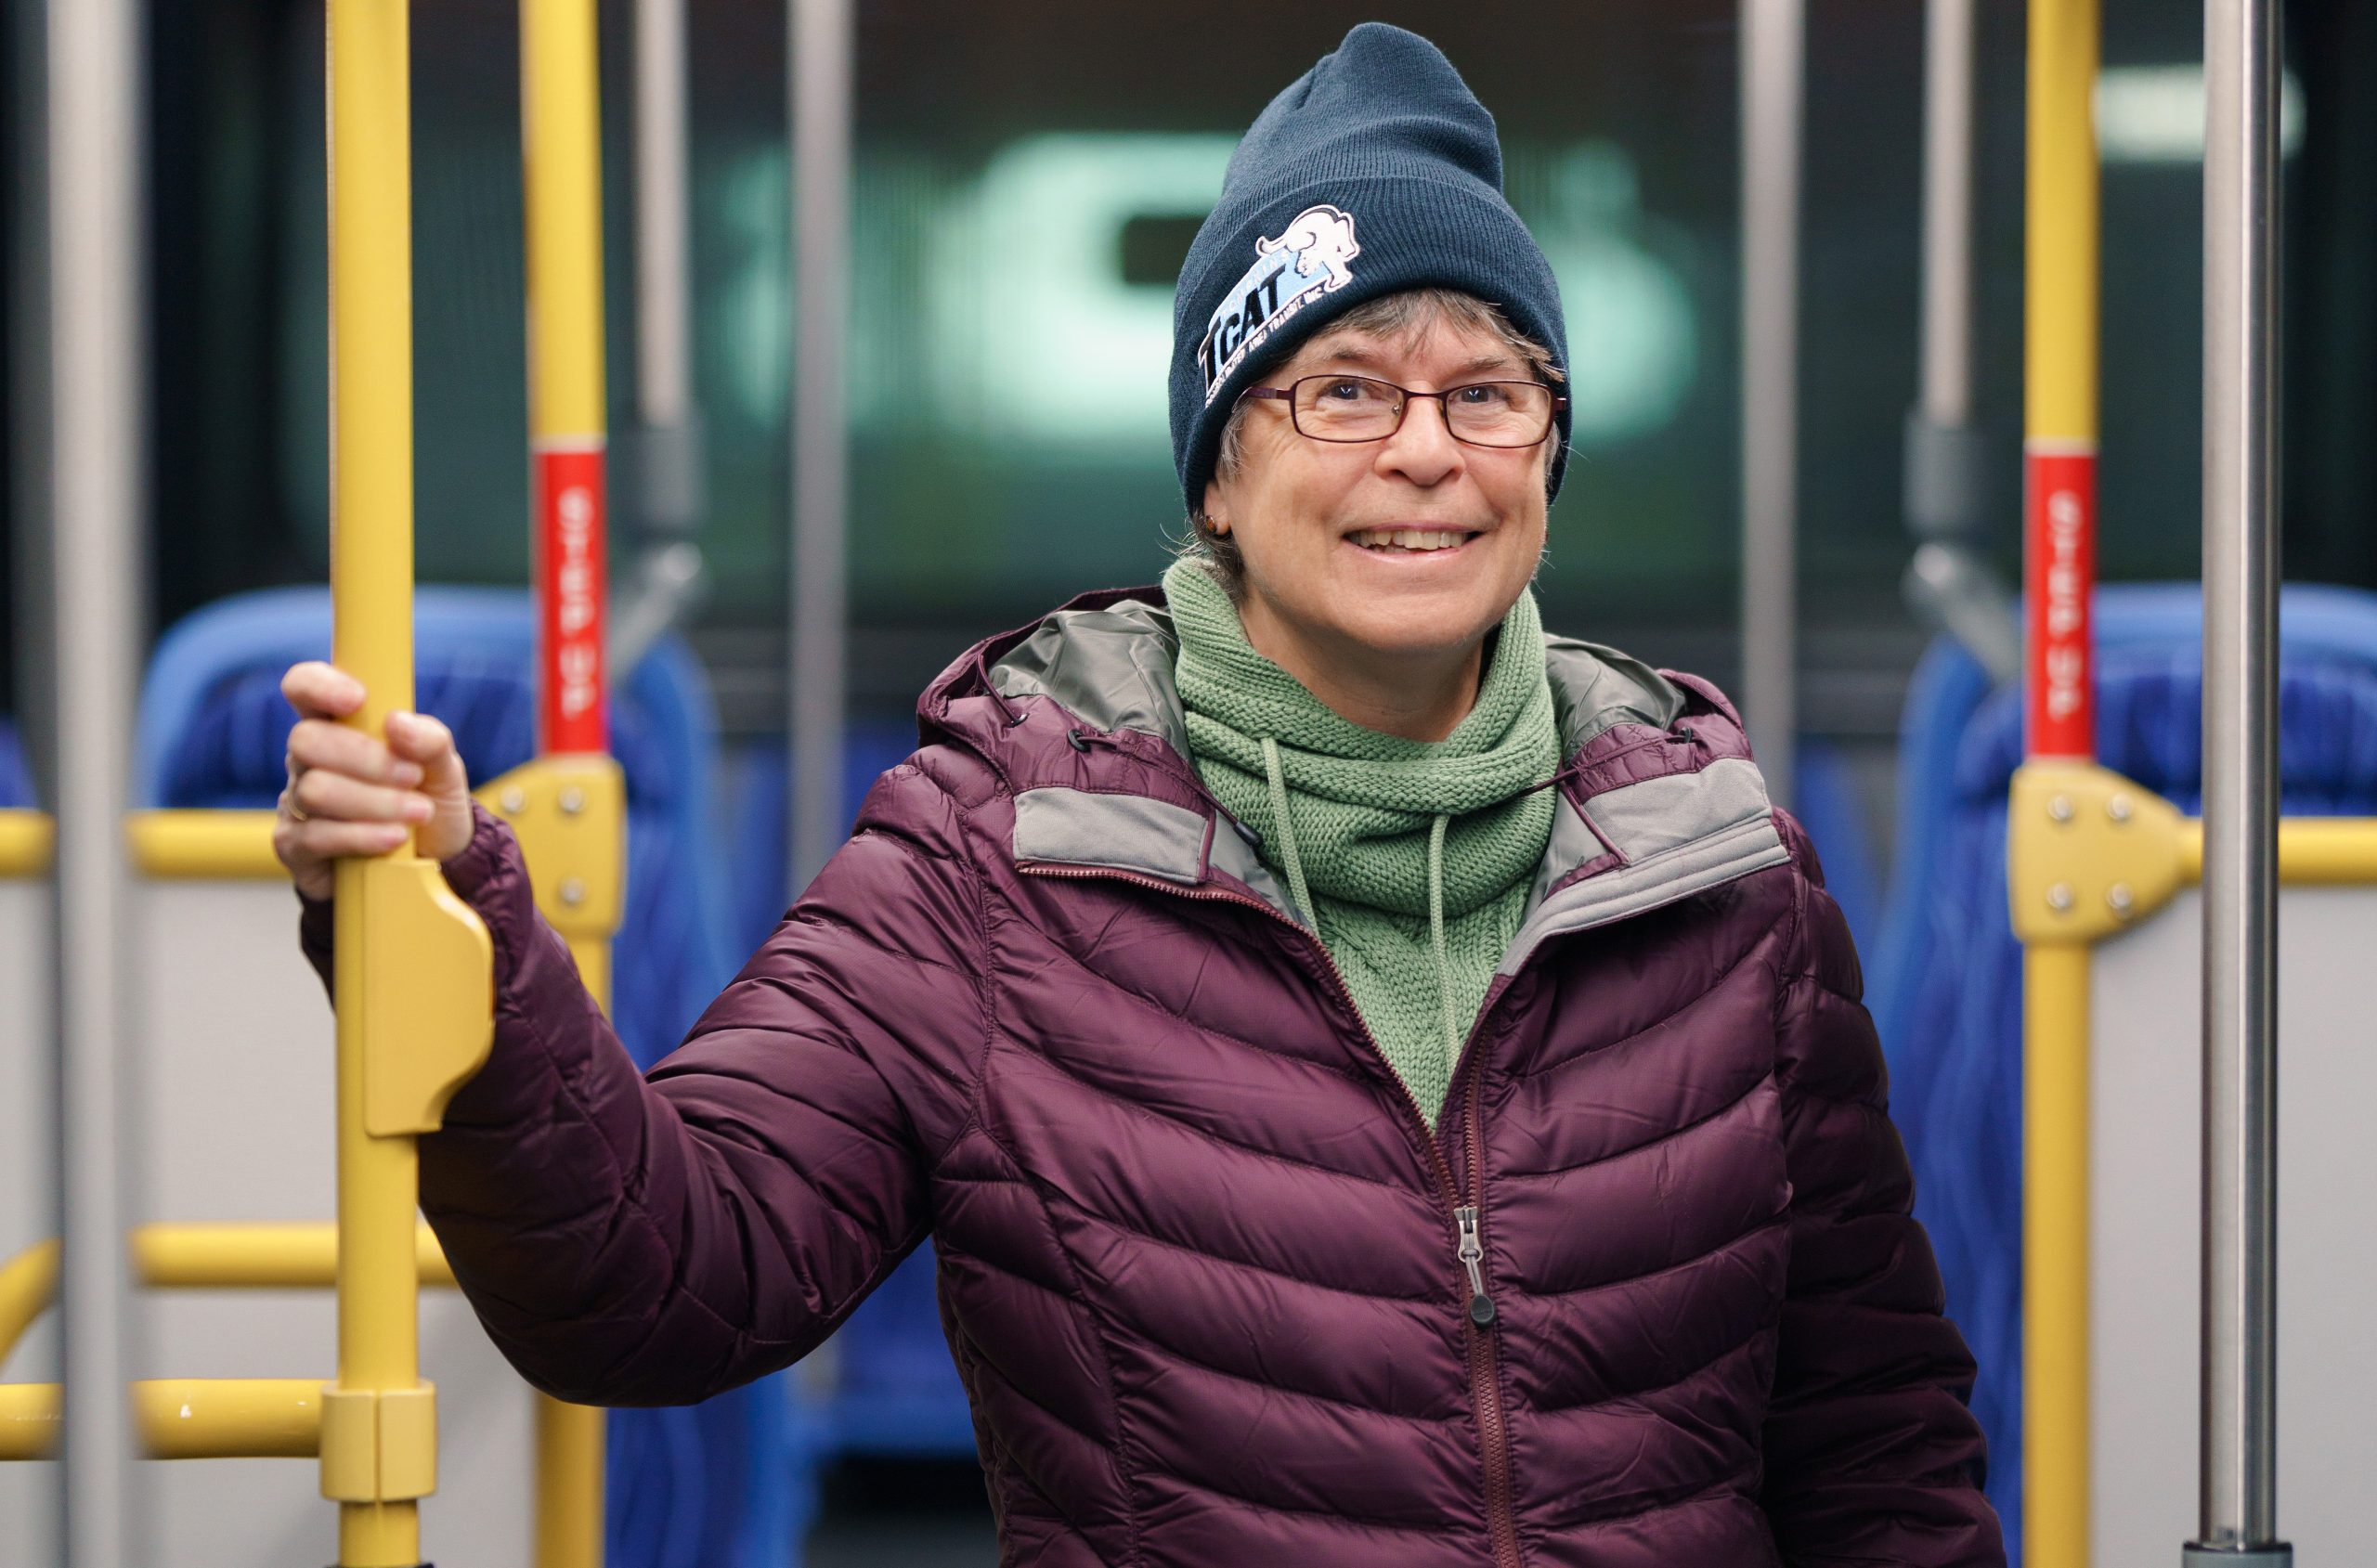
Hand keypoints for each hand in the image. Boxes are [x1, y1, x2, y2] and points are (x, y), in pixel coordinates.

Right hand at [273, 662, 474, 901]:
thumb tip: (397, 723)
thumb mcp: (444, 767)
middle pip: (306, 740)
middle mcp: (308, 759)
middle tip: (412, 777)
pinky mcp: (294, 846)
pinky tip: (394, 838)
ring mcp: (297, 802)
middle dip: (368, 760)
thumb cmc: (430, 800)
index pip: (304, 687)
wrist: (435, 862)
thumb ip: (430, 740)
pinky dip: (363, 835)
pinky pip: (315, 835)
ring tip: (417, 813)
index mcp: (338, 724)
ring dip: (376, 803)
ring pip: (315, 790)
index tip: (357, 699)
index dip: (319, 685)